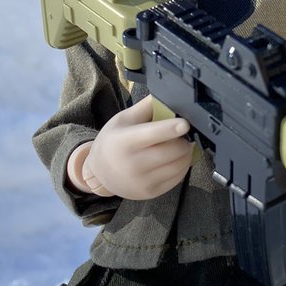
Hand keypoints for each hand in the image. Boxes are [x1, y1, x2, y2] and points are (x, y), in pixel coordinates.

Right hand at [67, 96, 194, 200]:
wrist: (99, 173)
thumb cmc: (113, 141)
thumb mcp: (124, 119)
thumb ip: (146, 106)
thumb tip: (169, 93)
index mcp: (125, 142)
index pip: (152, 135)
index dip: (171, 128)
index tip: (185, 124)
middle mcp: (133, 164)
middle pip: (171, 151)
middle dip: (183, 140)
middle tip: (184, 133)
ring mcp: (143, 181)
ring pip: (178, 165)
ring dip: (186, 153)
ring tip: (181, 144)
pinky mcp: (152, 192)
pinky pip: (178, 177)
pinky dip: (182, 166)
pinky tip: (176, 158)